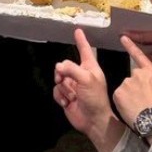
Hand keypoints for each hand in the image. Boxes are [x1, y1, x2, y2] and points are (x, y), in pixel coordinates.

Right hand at [53, 29, 119, 151]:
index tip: (78, 30)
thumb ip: (72, 69)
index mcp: (90, 67)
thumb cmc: (95, 97)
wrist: (93, 120)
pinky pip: (56, 91)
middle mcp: (80, 74)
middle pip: (64, 65)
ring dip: (62, 88)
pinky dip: (60, 96)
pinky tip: (67, 103)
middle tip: (61, 78)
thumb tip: (58, 66)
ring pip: (58, 79)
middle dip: (61, 72)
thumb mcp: (87, 79)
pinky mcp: (66, 96)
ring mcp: (73, 86)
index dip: (81, 40)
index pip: (85, 50)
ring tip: (70, 96)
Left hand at [113, 37, 151, 128]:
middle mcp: (138, 73)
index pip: (139, 55)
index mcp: (151, 71)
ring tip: (137, 107)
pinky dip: (122, 102)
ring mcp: (127, 82)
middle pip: (132, 78)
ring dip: (128, 95)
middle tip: (141, 100)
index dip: (130, 46)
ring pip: (125, 88)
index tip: (123, 37)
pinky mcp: (118, 92)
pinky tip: (130, 109)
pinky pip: (119, 96)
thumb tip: (147, 80)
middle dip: (134, 87)